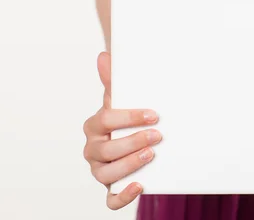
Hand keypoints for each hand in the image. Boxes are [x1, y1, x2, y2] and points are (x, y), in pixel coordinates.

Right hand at [83, 52, 162, 209]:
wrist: (132, 139)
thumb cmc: (125, 119)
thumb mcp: (121, 100)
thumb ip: (114, 81)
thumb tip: (104, 56)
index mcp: (94, 126)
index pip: (105, 120)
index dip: (128, 117)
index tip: (153, 114)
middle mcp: (93, 149)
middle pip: (106, 149)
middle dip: (132, 142)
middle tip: (157, 135)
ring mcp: (100, 170)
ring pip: (106, 174)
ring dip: (129, 165)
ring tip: (151, 155)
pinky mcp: (112, 188)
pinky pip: (111, 199)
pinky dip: (123, 196)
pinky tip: (140, 186)